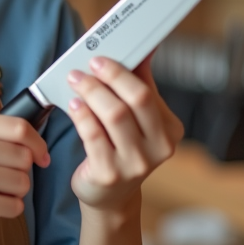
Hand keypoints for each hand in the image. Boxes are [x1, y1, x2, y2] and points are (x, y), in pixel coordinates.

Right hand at [0, 111, 50, 244]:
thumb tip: (32, 143)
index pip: (20, 128)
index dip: (38, 144)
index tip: (42, 157)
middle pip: (25, 158)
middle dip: (21, 173)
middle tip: (2, 179)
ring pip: (22, 184)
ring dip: (14, 193)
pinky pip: (13, 206)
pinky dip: (8, 209)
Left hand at [65, 55, 183, 213]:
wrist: (110, 196)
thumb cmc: (122, 149)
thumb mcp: (138, 119)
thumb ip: (141, 84)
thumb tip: (143, 48)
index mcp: (170, 130)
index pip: (147, 92)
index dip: (122, 71)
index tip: (102, 57)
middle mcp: (159, 148)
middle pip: (136, 100)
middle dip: (109, 77)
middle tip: (89, 65)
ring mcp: (135, 164)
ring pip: (114, 116)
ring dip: (92, 92)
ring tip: (76, 81)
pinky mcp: (110, 174)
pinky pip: (94, 136)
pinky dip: (82, 116)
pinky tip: (74, 105)